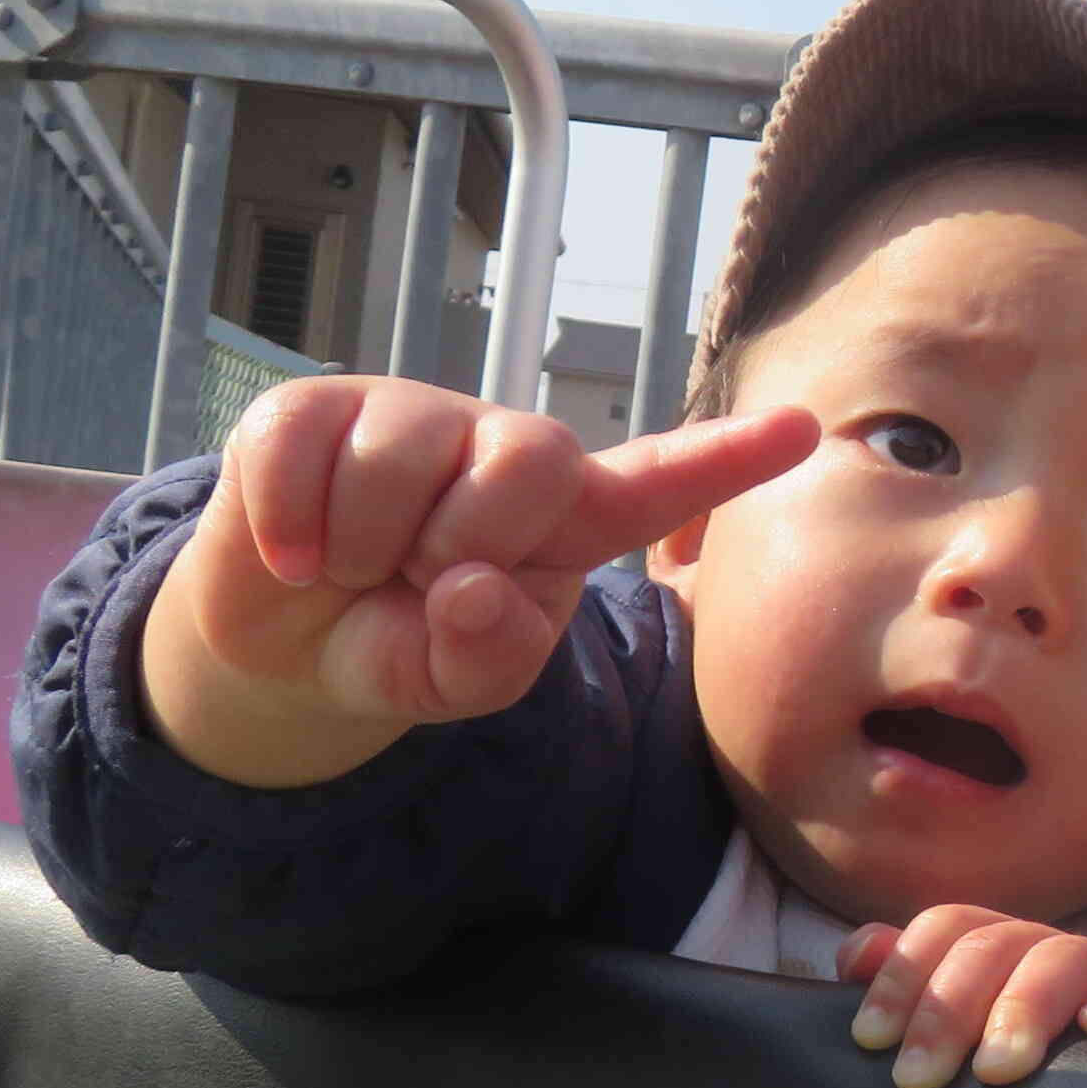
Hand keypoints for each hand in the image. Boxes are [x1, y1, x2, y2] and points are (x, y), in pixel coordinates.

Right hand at [143, 375, 817, 788]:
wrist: (282, 647)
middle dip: (463, 542)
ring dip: (363, 543)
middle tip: (419, 581)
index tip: (805, 430)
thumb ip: (490, 657)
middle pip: (527, 459)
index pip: (660, 482)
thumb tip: (473, 588)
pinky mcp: (314, 405)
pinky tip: (294, 554)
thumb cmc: (397, 643)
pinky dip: (289, 526)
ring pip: (403, 459)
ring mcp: (409, 414)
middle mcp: (499, 450)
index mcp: (565, 518)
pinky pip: (305, 454)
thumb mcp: (454, 682)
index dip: (727, 457)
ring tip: (355, 565)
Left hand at [840, 907, 1086, 1087]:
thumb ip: (899, 992)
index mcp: (994, 952)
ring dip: (1023, 1007)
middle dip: (947, 1009)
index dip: (903, 975)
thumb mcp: (936, 1044)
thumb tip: (857, 955)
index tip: (869, 1040)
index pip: (948, 928)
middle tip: (916, 1080)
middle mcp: (1048, 957)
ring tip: (994, 1070)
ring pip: (1069, 958)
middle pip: (996, 943)